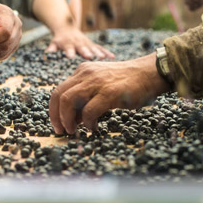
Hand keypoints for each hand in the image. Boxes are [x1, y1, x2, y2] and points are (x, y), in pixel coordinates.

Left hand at [46, 27, 114, 59]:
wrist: (68, 28)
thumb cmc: (60, 39)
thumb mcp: (55, 42)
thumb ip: (52, 48)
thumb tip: (47, 53)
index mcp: (68, 43)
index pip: (68, 48)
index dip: (69, 51)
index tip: (70, 56)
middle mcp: (78, 43)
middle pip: (82, 48)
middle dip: (86, 52)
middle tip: (90, 57)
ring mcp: (87, 43)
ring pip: (93, 48)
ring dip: (98, 52)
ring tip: (103, 58)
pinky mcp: (92, 44)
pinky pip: (100, 48)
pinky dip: (106, 52)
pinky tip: (112, 57)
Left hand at [49, 53, 170, 133]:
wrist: (149, 74)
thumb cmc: (127, 83)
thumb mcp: (102, 85)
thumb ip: (86, 98)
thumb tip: (74, 119)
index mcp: (82, 71)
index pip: (58, 90)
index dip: (53, 110)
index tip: (58, 124)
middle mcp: (86, 74)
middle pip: (59, 95)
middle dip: (56, 116)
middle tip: (62, 131)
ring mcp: (96, 83)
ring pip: (68, 101)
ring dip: (67, 119)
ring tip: (74, 130)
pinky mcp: (109, 93)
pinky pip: (89, 111)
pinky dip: (88, 123)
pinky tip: (94, 128)